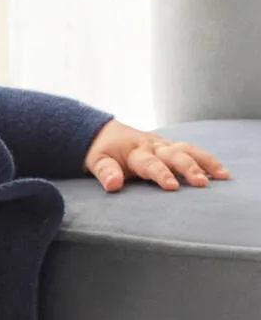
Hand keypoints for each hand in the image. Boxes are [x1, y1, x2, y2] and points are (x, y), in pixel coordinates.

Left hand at [83, 119, 229, 191]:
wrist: (103, 133)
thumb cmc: (101, 152)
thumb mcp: (96, 162)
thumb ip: (105, 172)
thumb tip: (113, 185)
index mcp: (135, 151)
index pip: (151, 164)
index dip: (161, 174)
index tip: (172, 186)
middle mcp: (153, 146)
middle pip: (175, 156)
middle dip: (189, 169)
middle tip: (202, 183)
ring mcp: (163, 145)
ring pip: (188, 150)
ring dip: (206, 162)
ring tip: (223, 176)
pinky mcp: (169, 146)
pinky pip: (191, 150)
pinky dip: (206, 159)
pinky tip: (219, 172)